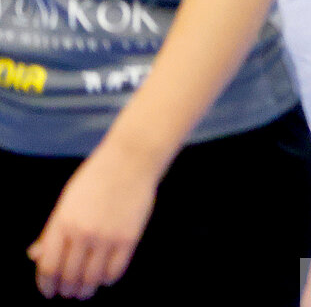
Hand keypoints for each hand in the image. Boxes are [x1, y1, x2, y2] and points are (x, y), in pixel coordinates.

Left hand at [29, 143, 160, 299]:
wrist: (130, 161)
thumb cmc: (95, 179)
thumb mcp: (66, 203)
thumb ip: (51, 231)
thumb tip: (35, 257)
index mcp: (62, 223)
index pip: (48, 267)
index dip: (46, 285)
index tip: (49, 291)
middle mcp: (82, 233)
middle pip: (69, 276)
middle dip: (67, 289)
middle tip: (68, 293)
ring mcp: (106, 236)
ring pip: (91, 278)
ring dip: (86, 289)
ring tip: (85, 291)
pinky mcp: (129, 238)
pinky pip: (114, 271)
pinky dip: (107, 279)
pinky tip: (104, 278)